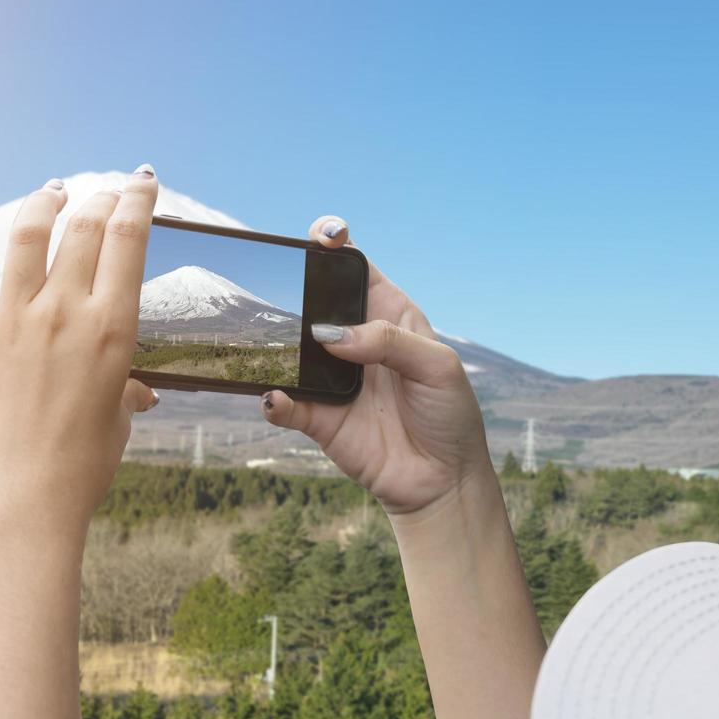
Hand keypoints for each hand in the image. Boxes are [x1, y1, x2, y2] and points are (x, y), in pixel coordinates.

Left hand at [0, 167, 160, 539]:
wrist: (24, 504)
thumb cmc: (81, 470)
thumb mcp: (117, 422)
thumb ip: (124, 390)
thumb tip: (138, 390)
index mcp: (112, 329)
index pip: (128, 240)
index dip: (137, 200)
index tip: (141, 182)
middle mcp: (65, 314)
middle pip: (83, 229)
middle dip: (96, 199)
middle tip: (101, 193)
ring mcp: (14, 324)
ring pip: (27, 236)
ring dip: (41, 205)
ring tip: (50, 192)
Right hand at [261, 216, 490, 516]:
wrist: (442, 481)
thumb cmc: (448, 415)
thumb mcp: (437, 367)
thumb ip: (389, 342)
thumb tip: (331, 335)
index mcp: (386, 314)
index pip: (353, 268)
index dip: (334, 245)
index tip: (322, 236)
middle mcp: (352, 340)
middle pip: (310, 302)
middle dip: (290, 288)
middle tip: (277, 286)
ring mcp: (330, 378)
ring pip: (289, 350)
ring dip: (274, 346)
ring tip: (269, 344)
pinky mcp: (316, 417)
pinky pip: (285, 403)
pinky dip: (275, 399)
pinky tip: (276, 397)